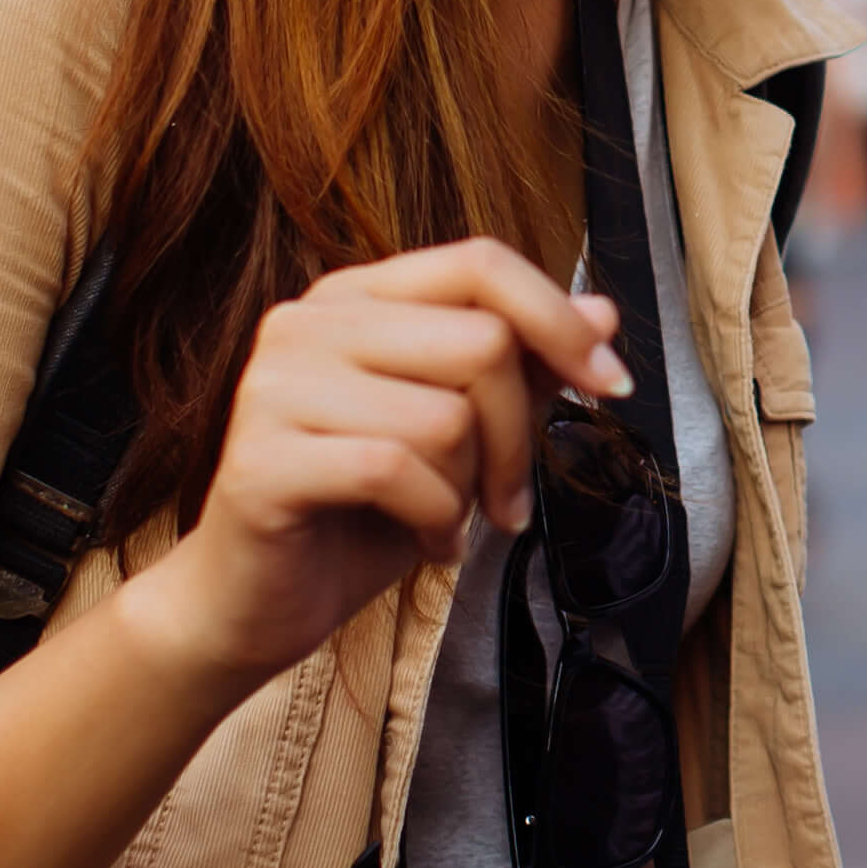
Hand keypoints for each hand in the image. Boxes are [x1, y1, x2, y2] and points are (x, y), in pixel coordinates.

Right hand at [120, 239, 629, 698]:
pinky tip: (422, 543)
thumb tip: (603, 311)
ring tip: (442, 520)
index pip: (479, 263)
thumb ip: (520, 367)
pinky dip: (433, 520)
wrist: (254, 604)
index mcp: (354, 298)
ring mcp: (274, 385)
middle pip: (482, 342)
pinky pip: (395, 471)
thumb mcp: (460, 435)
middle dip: (519, 435)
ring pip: (447, 417)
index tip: (613, 383)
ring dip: (469, 490)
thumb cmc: (358, 515)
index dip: (560, 320)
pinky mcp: (262, 458)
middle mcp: (307, 322)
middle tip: (504, 498)